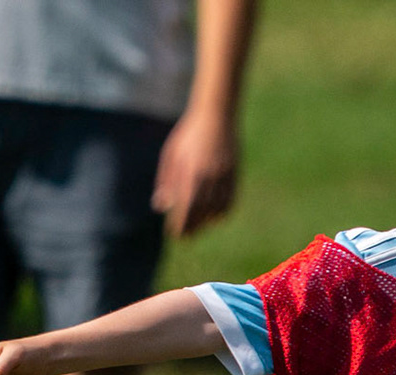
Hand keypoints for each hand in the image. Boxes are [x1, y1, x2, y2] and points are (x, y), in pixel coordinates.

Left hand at [152, 109, 237, 237]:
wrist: (216, 116)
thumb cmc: (188, 135)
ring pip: (217, 210)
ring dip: (207, 222)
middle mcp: (209, 179)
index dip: (181, 225)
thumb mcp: (171, 156)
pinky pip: (229, 202)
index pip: (185, 209)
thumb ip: (166, 182)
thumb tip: (161, 206)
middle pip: (201, 213)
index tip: (175, 234)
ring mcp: (224, 178)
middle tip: (185, 236)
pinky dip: (222, 213)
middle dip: (193, 227)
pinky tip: (214, 216)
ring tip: (198, 226)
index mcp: (191, 174)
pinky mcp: (234, 176)